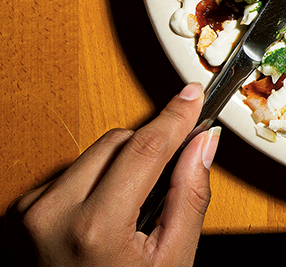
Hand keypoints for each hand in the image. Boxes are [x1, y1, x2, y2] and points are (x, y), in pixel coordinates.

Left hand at [5, 83, 219, 266]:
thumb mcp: (173, 260)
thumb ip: (191, 196)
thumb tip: (204, 143)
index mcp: (95, 227)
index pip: (145, 148)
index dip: (175, 118)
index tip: (193, 95)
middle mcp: (53, 213)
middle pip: (118, 142)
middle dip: (150, 149)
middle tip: (173, 173)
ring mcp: (31, 213)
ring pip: (94, 153)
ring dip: (122, 166)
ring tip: (134, 209)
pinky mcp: (21, 213)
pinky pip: (70, 174)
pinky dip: (95, 183)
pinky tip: (106, 216)